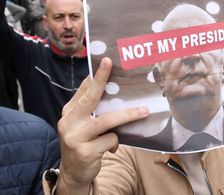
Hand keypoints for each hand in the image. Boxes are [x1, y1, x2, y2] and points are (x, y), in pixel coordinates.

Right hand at [56, 57, 148, 194]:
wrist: (74, 173)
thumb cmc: (84, 142)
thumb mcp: (83, 125)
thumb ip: (93, 110)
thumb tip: (114, 90)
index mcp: (69, 112)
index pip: (84, 90)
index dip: (96, 75)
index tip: (107, 60)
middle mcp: (69, 122)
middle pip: (90, 99)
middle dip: (101, 80)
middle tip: (111, 64)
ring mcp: (75, 137)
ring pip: (107, 121)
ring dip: (128, 115)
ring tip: (144, 111)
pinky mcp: (85, 152)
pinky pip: (111, 140)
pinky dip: (115, 142)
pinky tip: (110, 148)